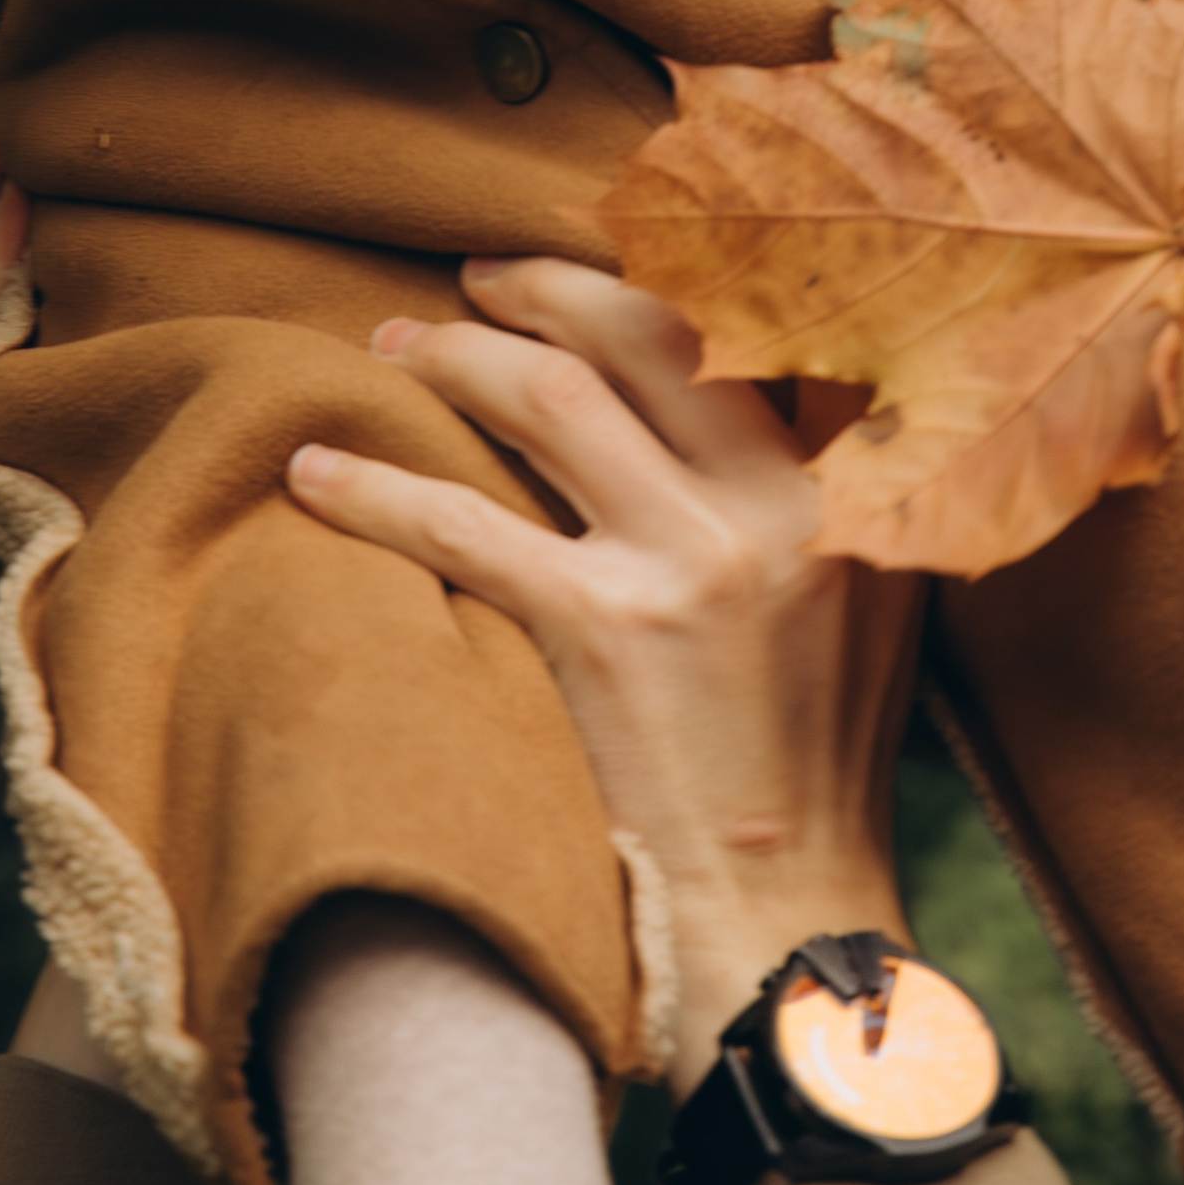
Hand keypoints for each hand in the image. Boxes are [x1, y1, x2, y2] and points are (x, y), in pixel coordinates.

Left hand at [286, 257, 921, 1095]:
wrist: (787, 927)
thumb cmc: (812, 774)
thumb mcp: (865, 605)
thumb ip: (816, 493)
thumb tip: (726, 386)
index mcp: (855, 489)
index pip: (752, 324)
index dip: (659, 271)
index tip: (590, 257)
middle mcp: (784, 503)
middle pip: (646, 326)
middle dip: (544, 286)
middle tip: (476, 280)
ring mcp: (691, 563)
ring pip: (551, 392)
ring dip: (457, 356)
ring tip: (394, 347)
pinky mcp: (601, 633)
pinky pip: (463, 521)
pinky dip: (377, 487)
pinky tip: (318, 473)